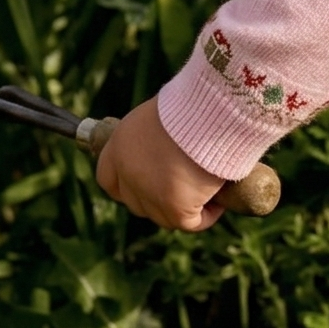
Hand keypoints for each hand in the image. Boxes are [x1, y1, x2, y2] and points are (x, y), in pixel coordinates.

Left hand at [94, 96, 226, 230]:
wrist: (211, 111)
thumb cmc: (195, 105)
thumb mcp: (162, 116)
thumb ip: (156, 139)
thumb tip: (171, 155)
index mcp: (119, 146)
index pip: (109, 180)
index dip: (129, 187)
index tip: (150, 185)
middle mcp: (128, 173)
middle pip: (138, 204)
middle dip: (160, 200)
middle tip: (187, 187)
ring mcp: (150, 194)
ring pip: (166, 217)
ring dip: (187, 209)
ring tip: (208, 191)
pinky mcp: (175, 208)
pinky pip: (193, 223)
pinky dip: (208, 215)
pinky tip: (219, 202)